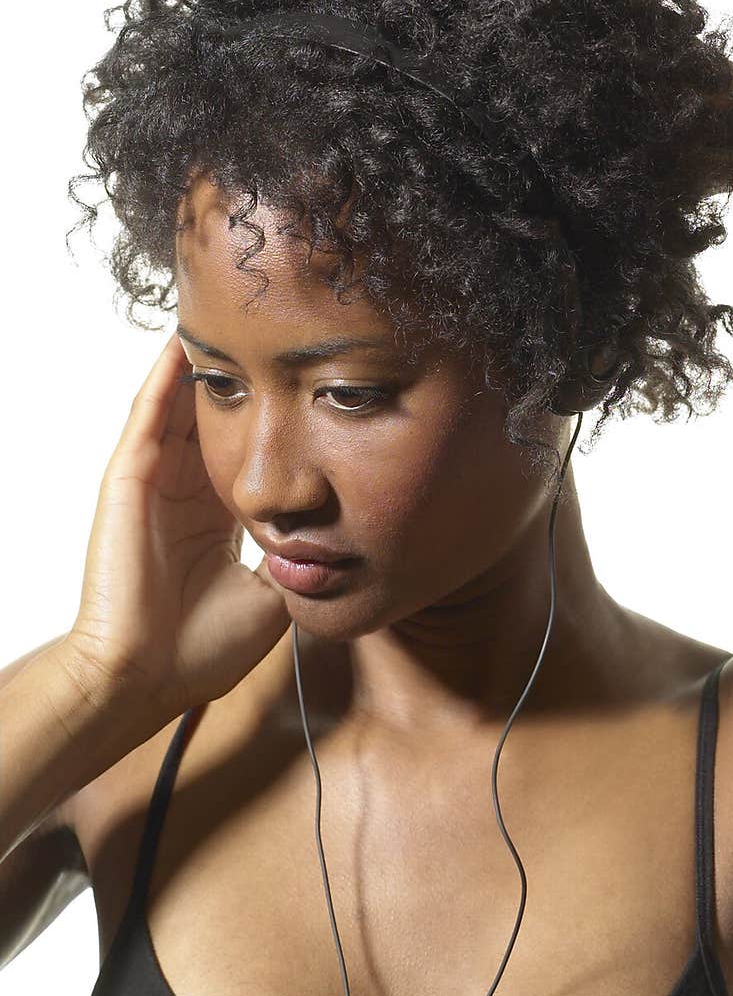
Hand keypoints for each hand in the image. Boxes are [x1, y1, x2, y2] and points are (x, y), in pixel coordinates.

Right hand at [70, 331, 291, 724]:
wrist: (145, 679)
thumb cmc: (198, 651)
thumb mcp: (270, 599)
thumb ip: (295, 564)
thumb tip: (339, 547)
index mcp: (215, 518)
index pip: (246, 450)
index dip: (273, 417)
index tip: (307, 384)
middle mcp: (185, 492)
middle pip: (215, 416)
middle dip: (242, 376)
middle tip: (271, 329)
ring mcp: (155, 482)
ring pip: (181, 405)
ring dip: (205, 364)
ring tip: (229, 316)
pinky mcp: (130, 479)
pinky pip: (148, 416)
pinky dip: (165, 378)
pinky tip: (184, 343)